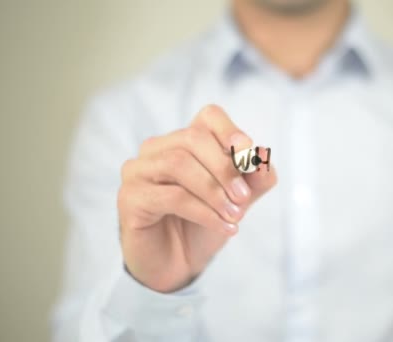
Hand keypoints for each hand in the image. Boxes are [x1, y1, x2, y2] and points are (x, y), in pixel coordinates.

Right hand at [118, 104, 276, 292]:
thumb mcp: (239, 200)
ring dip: (214, 191)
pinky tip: (223, 227)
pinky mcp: (130, 197)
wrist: (177, 264)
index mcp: (185, 141)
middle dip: (225, 168)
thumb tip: (262, 157)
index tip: (249, 155)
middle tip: (244, 198)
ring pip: (178, 164)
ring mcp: (138, 170)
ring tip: (234, 215)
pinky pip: (171, 196)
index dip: (230, 130)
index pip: (208, 117)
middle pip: (193, 138)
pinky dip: (204, 212)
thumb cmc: (204, 223)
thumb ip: (254, 178)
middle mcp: (157, 149)